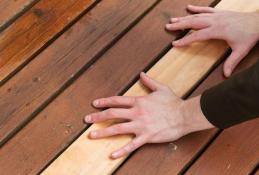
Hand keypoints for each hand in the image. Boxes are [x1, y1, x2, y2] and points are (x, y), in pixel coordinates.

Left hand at [84, 72, 213, 158]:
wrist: (184, 115)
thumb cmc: (173, 102)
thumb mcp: (161, 88)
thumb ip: (149, 81)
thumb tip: (142, 73)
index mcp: (139, 101)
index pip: (117, 100)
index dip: (104, 101)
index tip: (95, 104)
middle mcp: (136, 113)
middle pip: (113, 114)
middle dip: (98, 117)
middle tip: (86, 119)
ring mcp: (141, 126)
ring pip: (118, 128)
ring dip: (103, 132)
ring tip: (91, 135)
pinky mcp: (147, 137)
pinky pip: (132, 145)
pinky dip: (122, 150)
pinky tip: (112, 155)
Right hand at [166, 5, 258, 76]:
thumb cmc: (250, 35)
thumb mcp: (241, 50)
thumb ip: (232, 62)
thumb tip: (226, 75)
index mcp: (218, 30)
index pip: (197, 36)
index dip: (185, 40)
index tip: (175, 44)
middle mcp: (215, 21)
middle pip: (193, 22)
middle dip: (180, 25)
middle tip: (168, 26)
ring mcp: (217, 15)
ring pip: (197, 16)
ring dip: (184, 17)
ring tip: (173, 19)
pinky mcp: (220, 13)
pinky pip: (206, 9)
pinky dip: (196, 8)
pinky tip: (188, 7)